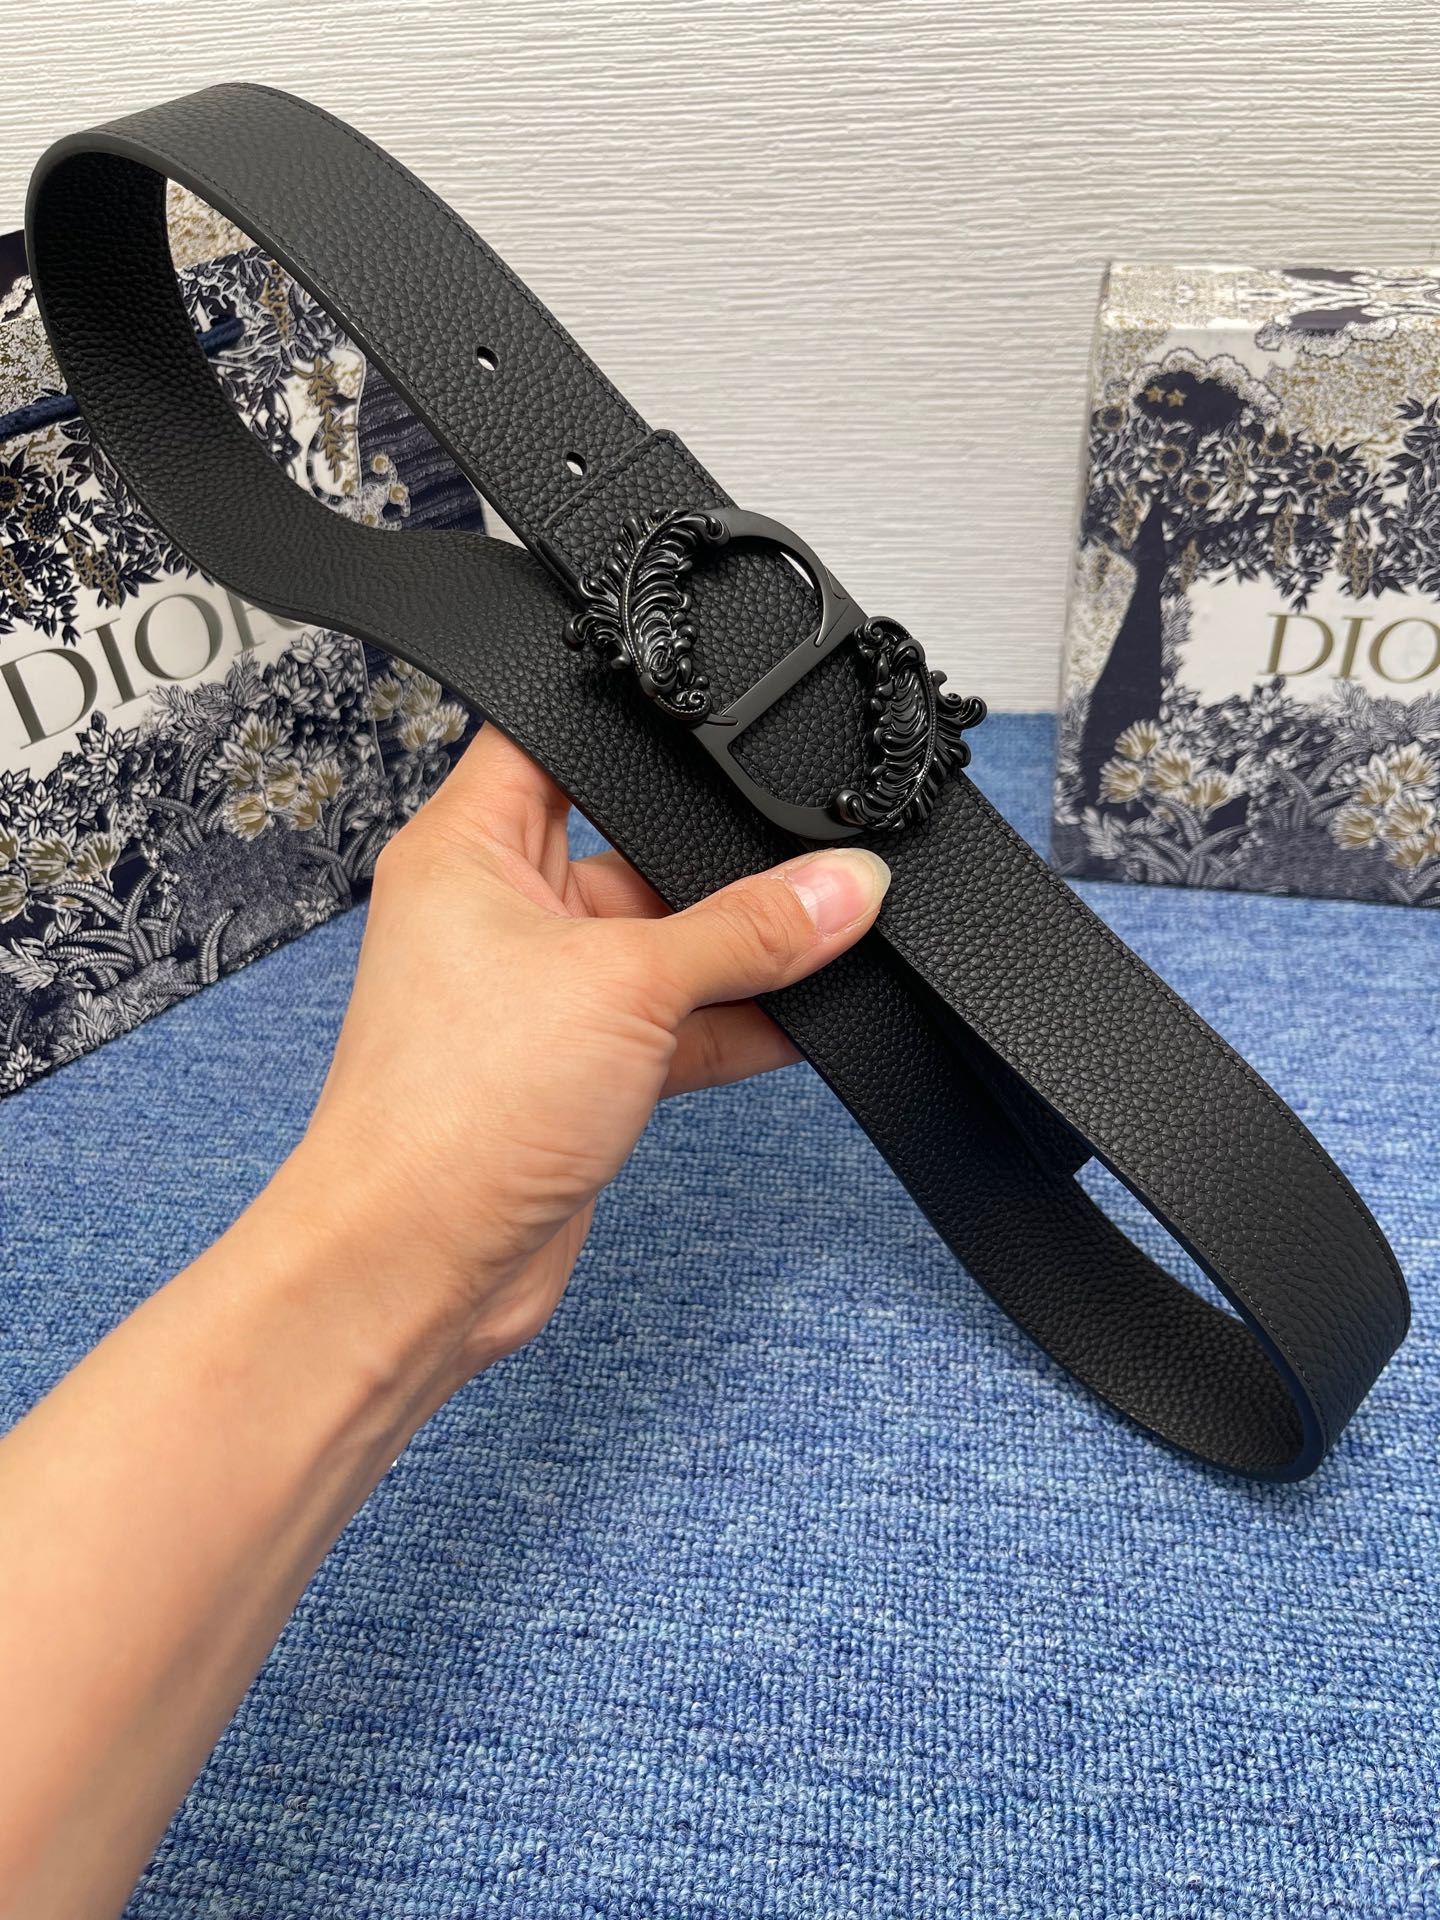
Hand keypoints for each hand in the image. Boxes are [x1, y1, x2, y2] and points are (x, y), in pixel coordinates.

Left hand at [296, 722, 890, 1379]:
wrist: (420, 1266)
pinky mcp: (578, 1069)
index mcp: (467, 848)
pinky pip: (675, 1022)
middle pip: (631, 847)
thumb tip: (841, 887)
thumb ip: (749, 930)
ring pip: (664, 943)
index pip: (552, 739)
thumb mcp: (627, 984)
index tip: (725, 717)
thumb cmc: (449, 1113)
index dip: (631, 723)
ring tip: (826, 936)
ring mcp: (541, 994)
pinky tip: (807, 1014)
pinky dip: (736, 1021)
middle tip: (806, 850)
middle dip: (714, 856)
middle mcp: (498, 912)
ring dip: (738, 952)